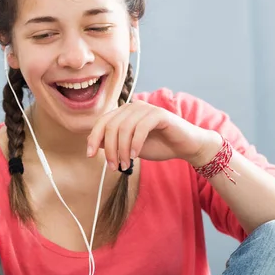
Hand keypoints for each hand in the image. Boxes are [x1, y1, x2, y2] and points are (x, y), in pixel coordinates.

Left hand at [86, 100, 220, 169]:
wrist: (185, 146)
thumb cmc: (158, 145)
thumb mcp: (130, 147)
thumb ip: (114, 143)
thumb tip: (93, 145)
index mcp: (124, 113)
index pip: (102, 122)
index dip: (93, 138)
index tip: (89, 155)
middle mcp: (133, 107)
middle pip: (111, 126)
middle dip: (109, 149)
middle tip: (114, 167)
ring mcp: (146, 108)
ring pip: (124, 128)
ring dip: (123, 150)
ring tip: (125, 165)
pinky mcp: (159, 114)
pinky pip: (141, 128)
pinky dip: (136, 143)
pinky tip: (136, 156)